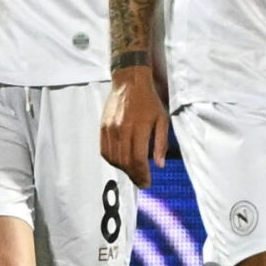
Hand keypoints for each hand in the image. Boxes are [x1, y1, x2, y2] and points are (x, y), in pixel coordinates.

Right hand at [100, 67, 170, 186]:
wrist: (129, 83)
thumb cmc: (149, 102)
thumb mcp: (162, 120)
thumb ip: (160, 144)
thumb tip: (159, 165)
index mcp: (138, 128)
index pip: (137, 159)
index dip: (142, 174)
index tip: (147, 183)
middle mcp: (122, 130)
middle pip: (125, 161)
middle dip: (134, 175)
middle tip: (141, 182)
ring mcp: (110, 129)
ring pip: (114, 158)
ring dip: (123, 169)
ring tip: (133, 173)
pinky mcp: (103, 128)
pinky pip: (105, 151)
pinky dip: (112, 160)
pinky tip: (120, 162)